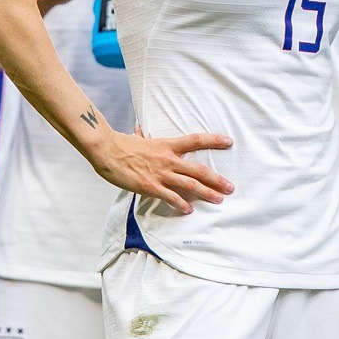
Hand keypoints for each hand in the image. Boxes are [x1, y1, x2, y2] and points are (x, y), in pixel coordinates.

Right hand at [92, 128, 233, 210]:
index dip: (214, 140)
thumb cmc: (121, 144)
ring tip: (219, 199)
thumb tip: (139, 129)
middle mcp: (169, 159)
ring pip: (190, 185)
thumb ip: (142, 135)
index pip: (196, 140)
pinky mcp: (151, 187)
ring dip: (207, 193)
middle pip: (199, 170)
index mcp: (168, 145)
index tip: (228, 141)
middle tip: (231, 187)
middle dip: (217, 180)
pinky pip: (171, 197)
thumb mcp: (137, 137)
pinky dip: (181, 205)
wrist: (107, 151)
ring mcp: (161, 174)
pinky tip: (189, 210)